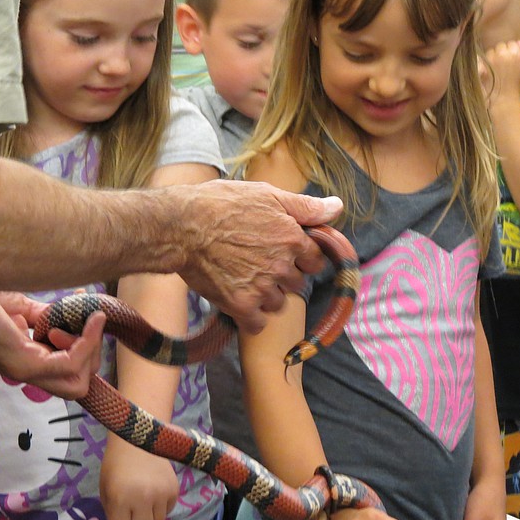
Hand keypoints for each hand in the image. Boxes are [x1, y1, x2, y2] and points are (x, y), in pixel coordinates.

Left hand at [0, 287, 104, 399]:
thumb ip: (45, 317)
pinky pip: (70, 363)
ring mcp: (24, 369)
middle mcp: (25, 370)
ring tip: (82, 323)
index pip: (70, 373)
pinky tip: (92, 319)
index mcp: (24, 359)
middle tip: (85, 326)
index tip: (87, 316)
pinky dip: (88, 341)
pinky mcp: (22, 362)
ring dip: (90, 350)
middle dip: (93, 356)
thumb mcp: (19, 306)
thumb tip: (71, 315)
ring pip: (77, 384)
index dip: (87, 347)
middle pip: (77, 387)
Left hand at [100, 437, 178, 519]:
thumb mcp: (107, 493)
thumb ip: (115, 519)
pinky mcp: (174, 490)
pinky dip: (160, 508)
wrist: (139, 439)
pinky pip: (168, 512)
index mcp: (120, 499)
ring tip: (143, 500)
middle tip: (132, 512)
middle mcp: (142, 498)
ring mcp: (161, 494)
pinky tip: (154, 492)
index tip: (118, 513)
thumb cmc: (116, 467)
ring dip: (149, 518)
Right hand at [177, 180, 342, 332]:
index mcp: (292, 239)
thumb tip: (337, 207)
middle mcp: (282, 266)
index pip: (315, 261)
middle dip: (283, 277)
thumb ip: (305, 206)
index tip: (286, 255)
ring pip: (278, 304)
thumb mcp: (266, 195)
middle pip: (297, 284)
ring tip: (246, 282)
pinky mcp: (240, 305)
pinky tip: (240, 304)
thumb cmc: (221, 205)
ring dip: (267, 297)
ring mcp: (262, 288)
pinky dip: (251, 318)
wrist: (182, 227)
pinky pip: (257, 324)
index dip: (301, 258)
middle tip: (260, 266)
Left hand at [483, 40, 519, 110]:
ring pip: (490, 51)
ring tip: (494, 69)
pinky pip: (480, 57)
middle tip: (502, 66)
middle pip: (500, 46)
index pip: (511, 44)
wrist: (503, 99)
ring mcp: (490, 58)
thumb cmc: (515, 85)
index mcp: (515, 53)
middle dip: (501, 53)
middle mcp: (502, 53)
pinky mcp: (481, 65)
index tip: (510, 61)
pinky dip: (482, 61)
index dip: (511, 52)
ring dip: (492, 57)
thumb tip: (518, 42)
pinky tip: (485, 69)